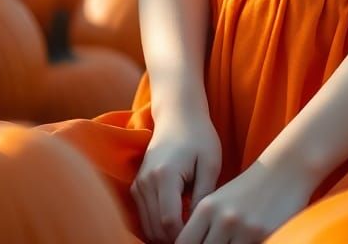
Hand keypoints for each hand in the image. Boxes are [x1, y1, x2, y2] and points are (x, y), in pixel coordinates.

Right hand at [132, 105, 221, 243]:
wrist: (179, 116)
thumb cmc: (200, 137)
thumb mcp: (210, 164)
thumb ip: (203, 195)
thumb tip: (197, 224)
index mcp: (165, 175)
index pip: (169, 221)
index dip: (184, 235)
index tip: (201, 234)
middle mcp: (146, 182)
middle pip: (156, 228)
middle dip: (176, 238)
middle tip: (197, 235)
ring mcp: (138, 185)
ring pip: (148, 226)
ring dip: (166, 234)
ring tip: (189, 229)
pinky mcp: (137, 187)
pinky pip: (144, 217)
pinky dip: (159, 225)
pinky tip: (179, 221)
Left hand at [173, 153, 317, 243]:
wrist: (286, 168)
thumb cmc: (251, 188)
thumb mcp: (220, 200)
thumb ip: (203, 226)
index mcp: (206, 208)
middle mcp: (222, 218)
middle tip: (222, 242)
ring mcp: (243, 227)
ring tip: (234, 241)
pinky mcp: (263, 234)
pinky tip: (249, 241)